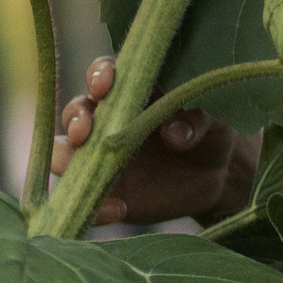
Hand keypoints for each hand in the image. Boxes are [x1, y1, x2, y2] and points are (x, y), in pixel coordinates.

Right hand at [51, 55, 259, 226]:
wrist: (218, 176)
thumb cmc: (212, 133)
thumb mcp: (214, 120)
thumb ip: (196, 119)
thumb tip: (173, 134)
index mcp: (133, 91)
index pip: (104, 73)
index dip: (100, 75)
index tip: (106, 86)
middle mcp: (107, 120)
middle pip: (76, 111)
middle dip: (75, 118)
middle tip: (84, 132)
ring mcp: (100, 156)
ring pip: (64, 153)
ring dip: (64, 159)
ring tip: (81, 169)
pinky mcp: (105, 191)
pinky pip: (87, 198)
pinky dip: (96, 206)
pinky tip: (119, 209)